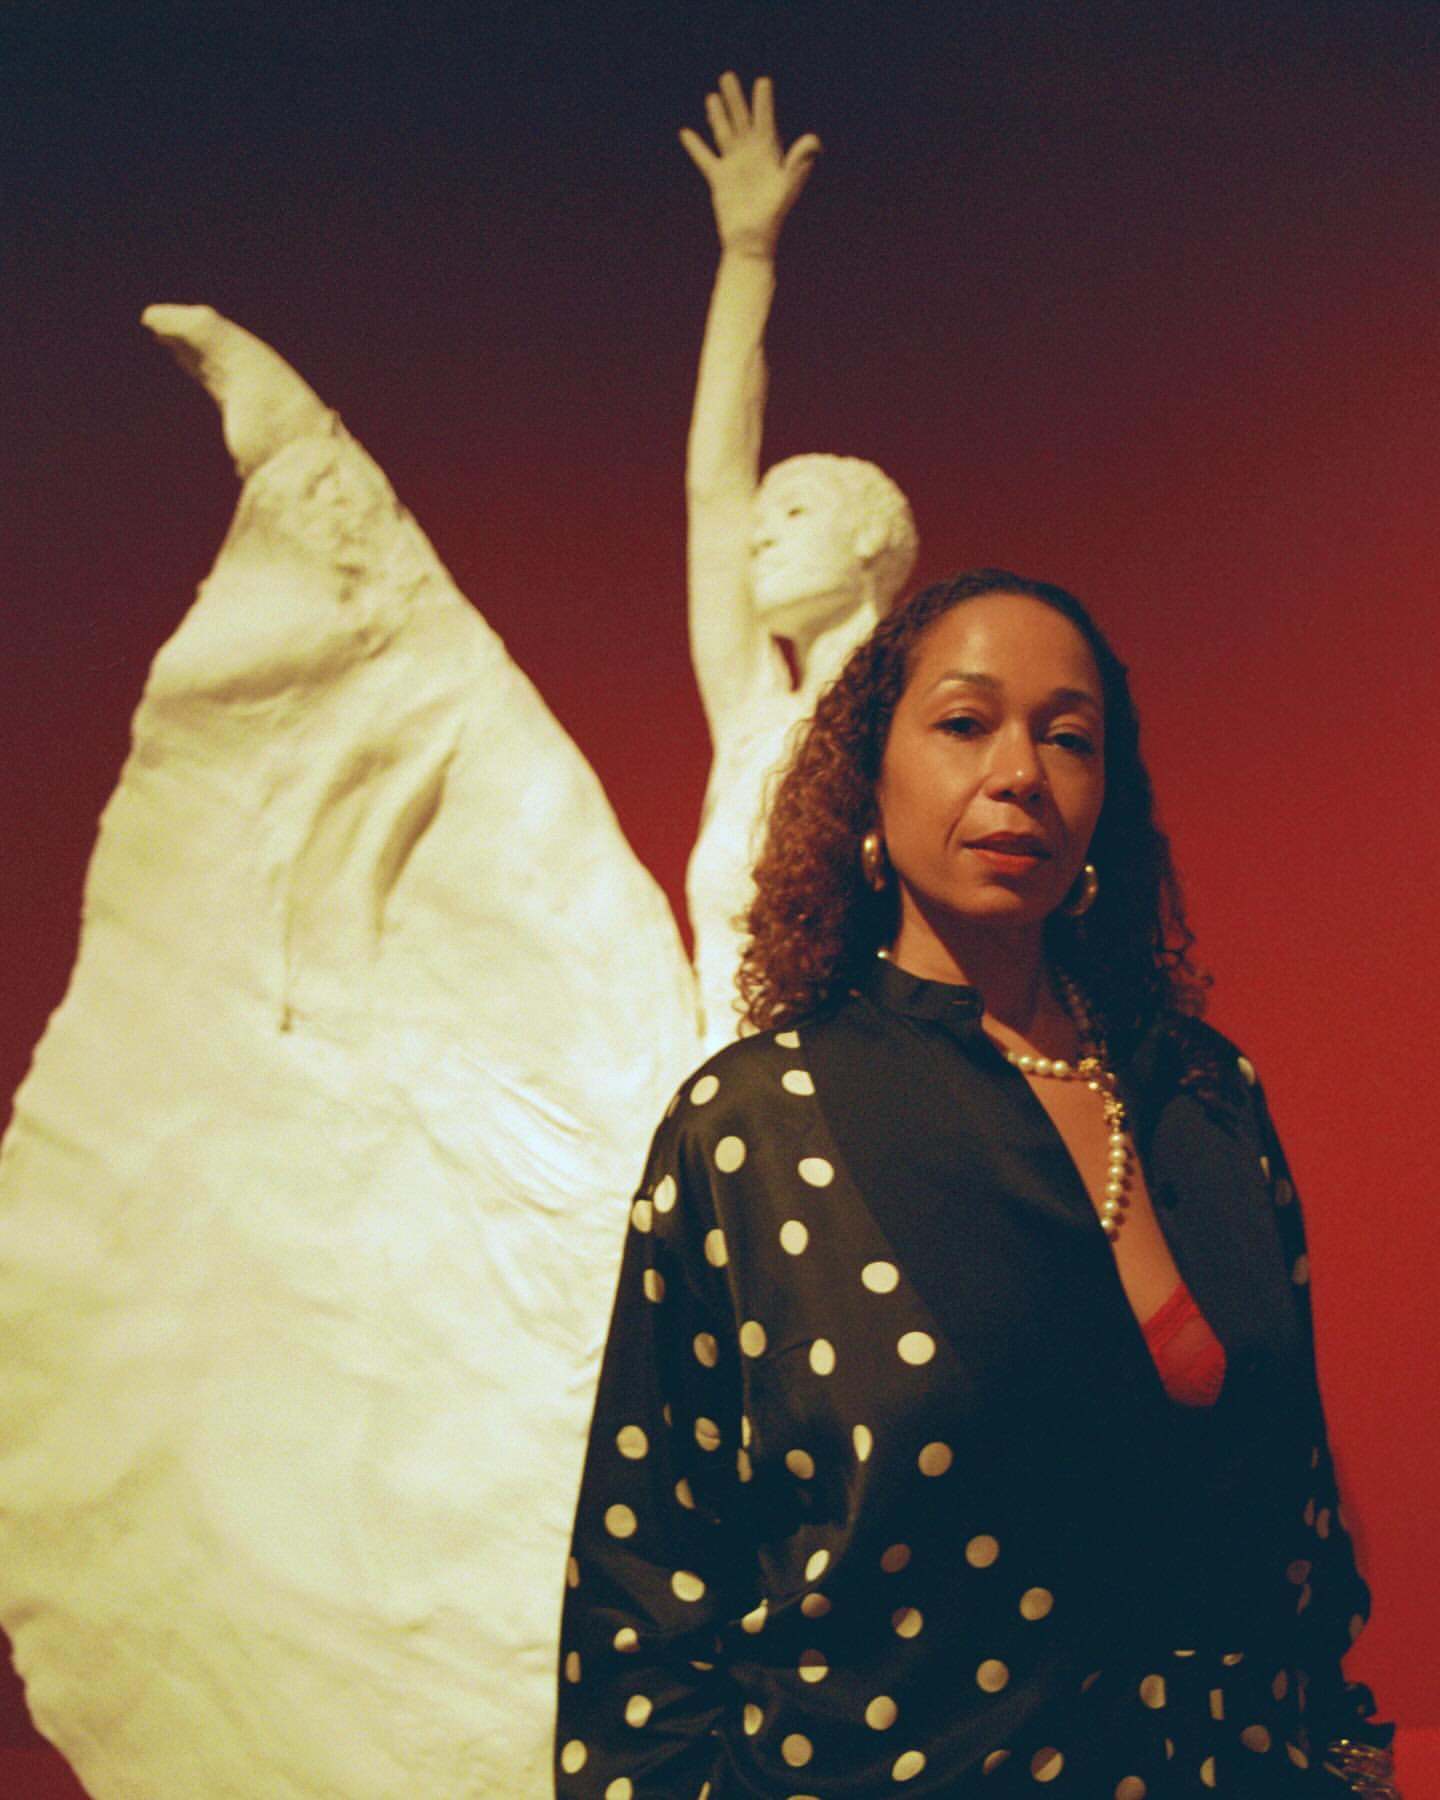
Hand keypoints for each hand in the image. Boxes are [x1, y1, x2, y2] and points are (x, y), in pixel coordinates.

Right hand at [679, 72, 821, 256]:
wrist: (751, 241)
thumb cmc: (772, 218)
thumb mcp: (787, 188)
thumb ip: (799, 163)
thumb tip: (813, 141)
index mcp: (768, 156)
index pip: (764, 121)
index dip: (763, 102)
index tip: (762, 82)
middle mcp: (750, 156)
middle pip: (741, 120)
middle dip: (735, 99)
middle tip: (728, 76)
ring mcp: (733, 166)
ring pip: (724, 133)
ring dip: (718, 115)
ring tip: (712, 96)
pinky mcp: (719, 180)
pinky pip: (705, 158)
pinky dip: (695, 146)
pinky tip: (686, 133)